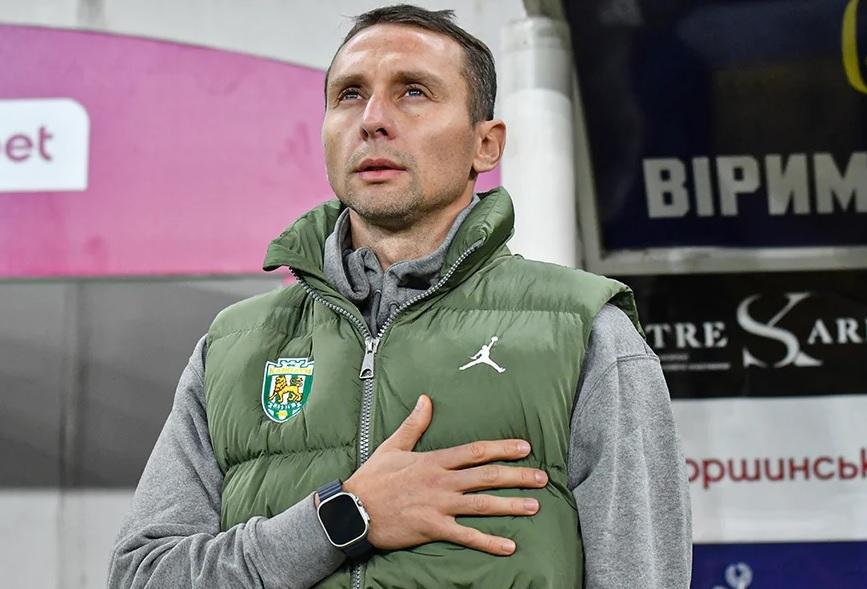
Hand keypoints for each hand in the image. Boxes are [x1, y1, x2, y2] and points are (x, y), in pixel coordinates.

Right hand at [340, 394, 547, 555]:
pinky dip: (488, 541)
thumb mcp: (393, 446)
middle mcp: (441, 481)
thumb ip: (414, 424)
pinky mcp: (433, 528)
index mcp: (434, 460)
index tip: (524, 447)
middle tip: (542, 478)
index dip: (502, 448)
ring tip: (534, 506)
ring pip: (482, 504)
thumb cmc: (373, 478)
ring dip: (510, 505)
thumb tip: (426, 400)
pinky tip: (508, 546)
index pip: (475, 451)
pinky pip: (466, 536)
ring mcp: (439, 505)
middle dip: (517, 476)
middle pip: (486, 476)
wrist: (353, 509)